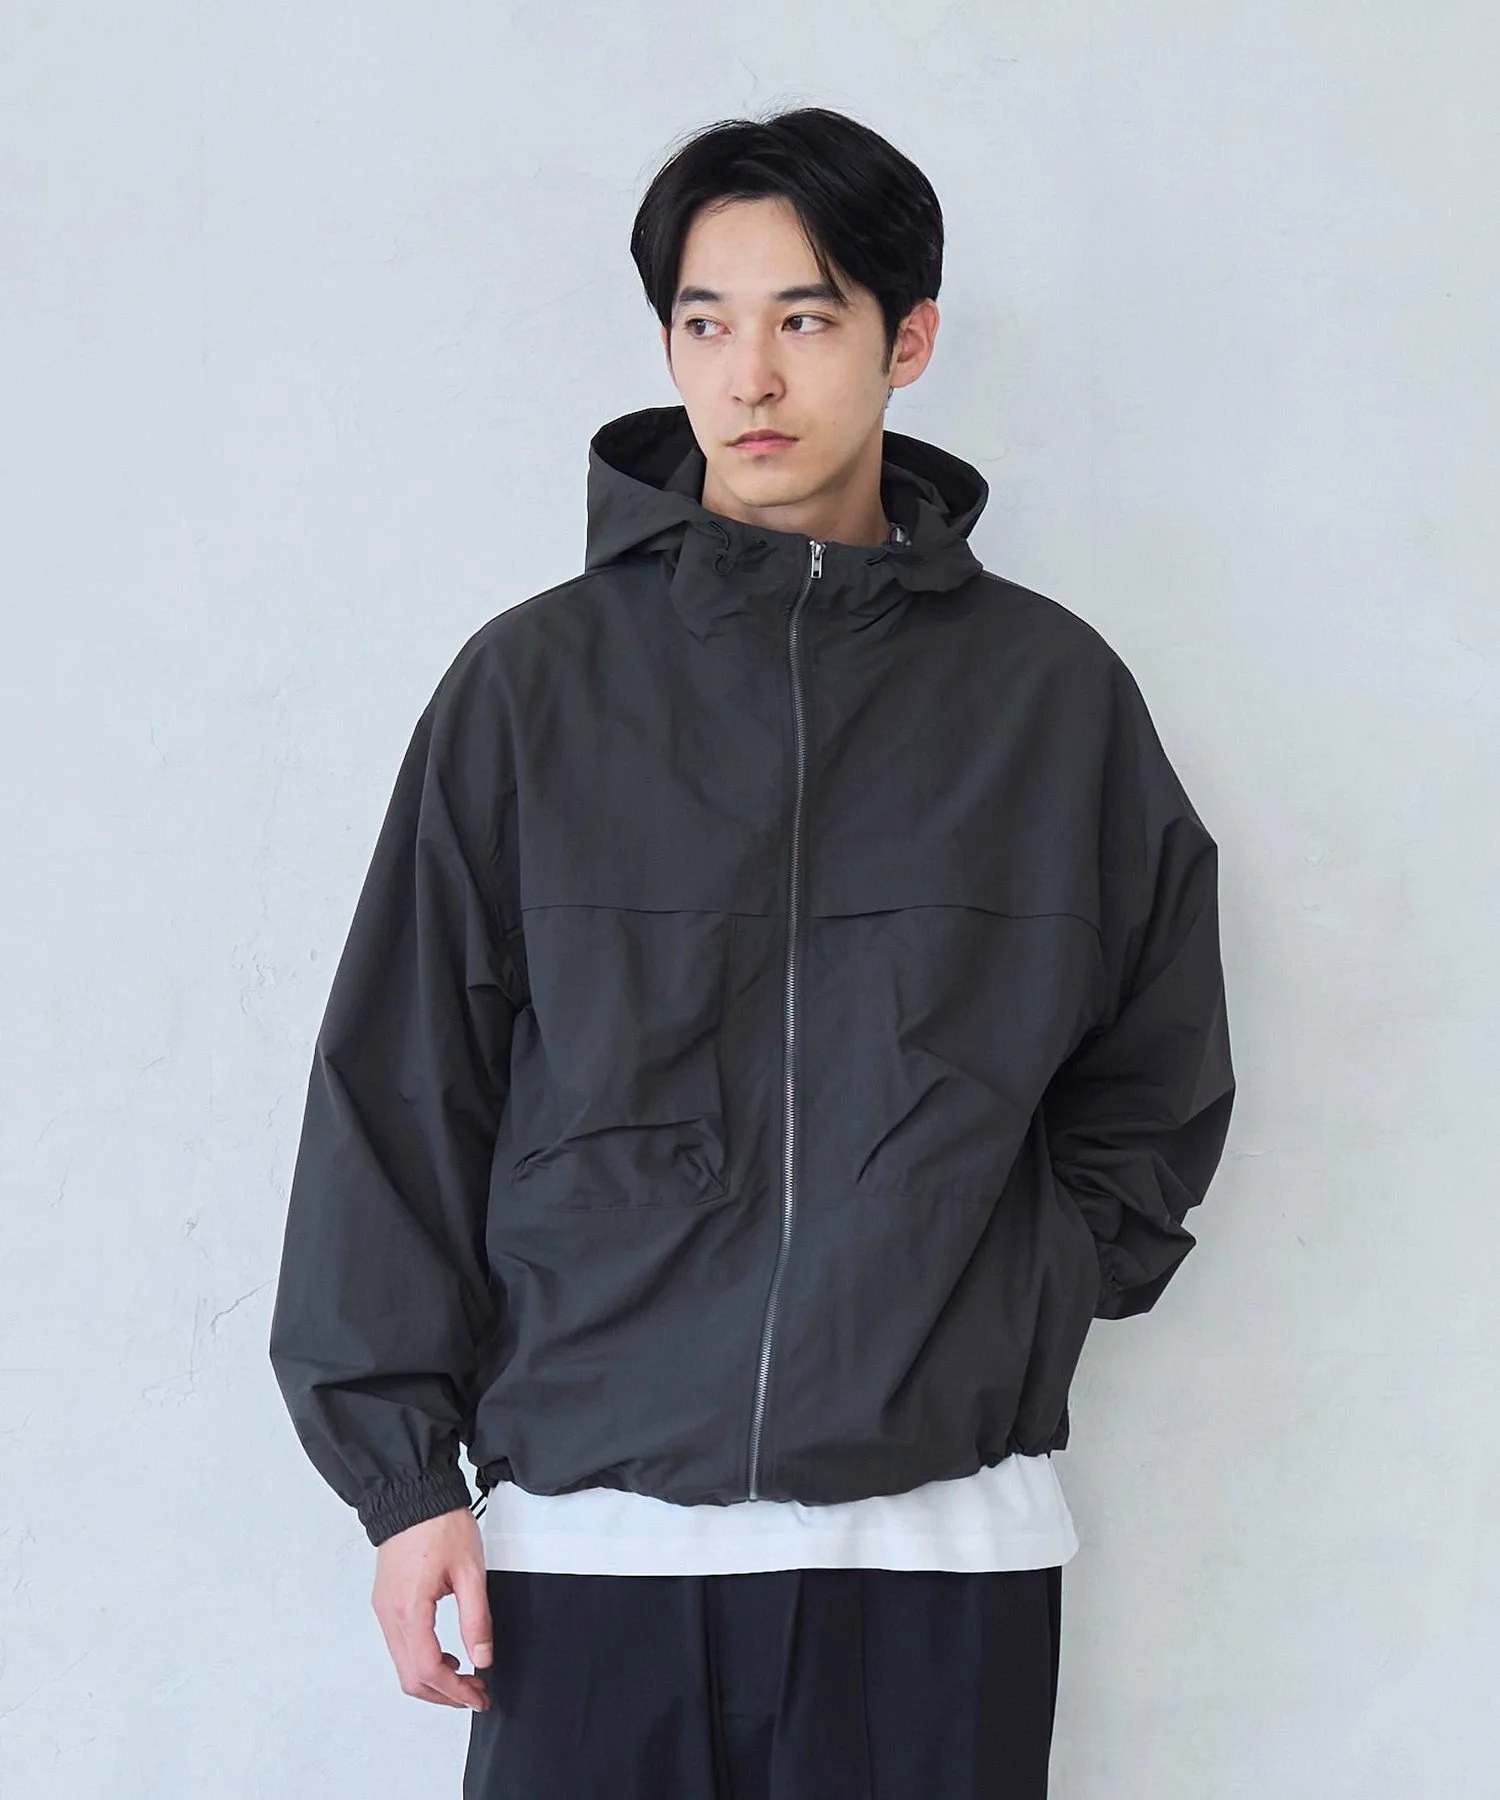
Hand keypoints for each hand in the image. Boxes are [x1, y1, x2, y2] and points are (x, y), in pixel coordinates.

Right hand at [371, 1505, 493, 1710]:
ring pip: (403, 1665)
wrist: (413, 1494)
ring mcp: (383, 1610)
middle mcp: (390, 1615)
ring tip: (464, 1677)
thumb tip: (482, 1657)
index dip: (455, 1691)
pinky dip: (421, 1661)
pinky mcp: (385, 1602)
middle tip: (475, 1694)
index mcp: (409, 1609)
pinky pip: (399, 1646)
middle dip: (444, 1695)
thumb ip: (476, 1618)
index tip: (478, 1696)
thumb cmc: (440, 1524)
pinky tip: (446, 1655)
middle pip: (411, 1678)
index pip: (429, 1670)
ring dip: (433, 1680)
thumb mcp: (470, 1570)